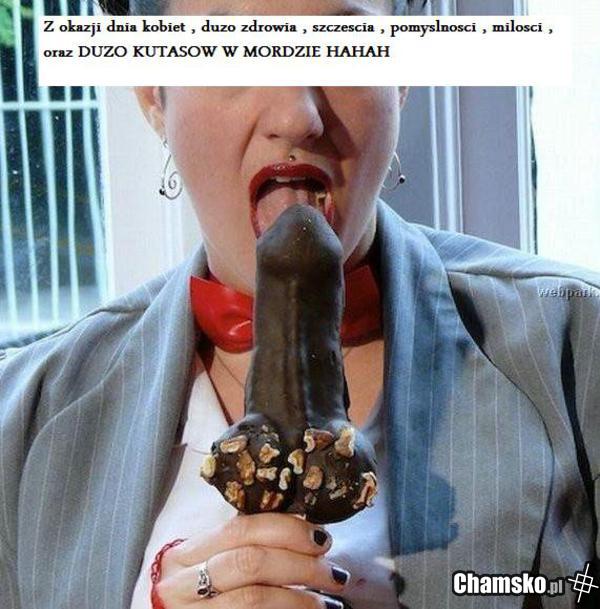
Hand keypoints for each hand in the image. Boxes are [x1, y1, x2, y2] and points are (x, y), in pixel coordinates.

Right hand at [156, 513, 349, 607]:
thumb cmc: (194, 593)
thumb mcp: (207, 564)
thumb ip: (242, 546)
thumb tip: (305, 535)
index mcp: (186, 553)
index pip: (242, 529)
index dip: (286, 530)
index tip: (320, 538)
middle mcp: (183, 583)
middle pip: (250, 563)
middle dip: (300, 565)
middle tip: (333, 573)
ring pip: (254, 599)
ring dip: (299, 599)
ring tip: (326, 603)